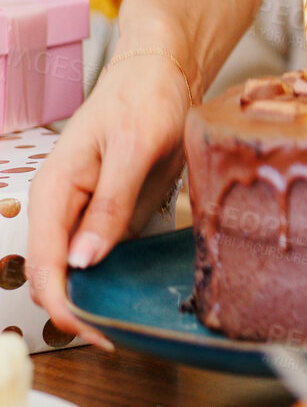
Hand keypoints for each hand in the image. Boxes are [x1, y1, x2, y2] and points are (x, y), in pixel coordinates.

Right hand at [29, 55, 191, 347]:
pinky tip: (130, 288)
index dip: (65, 304)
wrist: (160, 72)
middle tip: (117, 335)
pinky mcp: (105, 208)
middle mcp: (60, 205)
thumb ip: (110, 204)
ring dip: (93, 295)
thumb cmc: (144, 99)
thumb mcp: (134, 149)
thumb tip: (84, 261)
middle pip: (55, 272)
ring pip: (75, 266)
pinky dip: (109, 274)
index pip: (46, 264)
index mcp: (55, 191)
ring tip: (124, 321)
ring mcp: (81, 208)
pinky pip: (98, 250)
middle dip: (78, 308)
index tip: (95, 332)